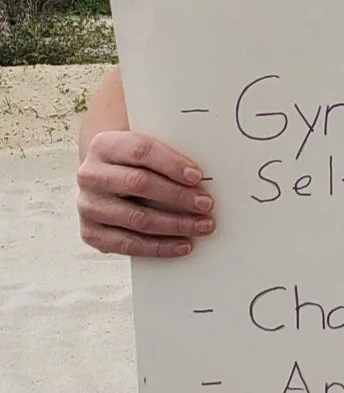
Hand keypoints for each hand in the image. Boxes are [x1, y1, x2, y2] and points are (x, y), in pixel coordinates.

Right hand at [77, 131, 215, 257]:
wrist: (104, 175)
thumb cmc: (135, 160)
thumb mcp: (144, 147)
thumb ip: (167, 152)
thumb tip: (204, 172)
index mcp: (105, 145)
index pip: (141, 151)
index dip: (171, 163)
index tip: (197, 176)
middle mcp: (91, 174)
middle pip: (139, 184)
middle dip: (178, 196)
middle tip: (207, 204)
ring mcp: (88, 205)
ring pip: (135, 218)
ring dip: (174, 224)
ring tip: (202, 226)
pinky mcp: (90, 232)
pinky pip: (126, 244)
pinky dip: (158, 246)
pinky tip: (182, 245)